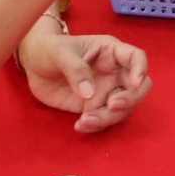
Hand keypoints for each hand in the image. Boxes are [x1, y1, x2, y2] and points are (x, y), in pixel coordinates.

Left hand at [19, 28, 151, 132]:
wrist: (33, 65)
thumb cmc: (49, 49)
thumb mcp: (59, 53)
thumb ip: (75, 69)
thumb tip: (89, 94)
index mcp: (110, 51)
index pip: (136, 57)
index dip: (141, 69)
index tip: (135, 83)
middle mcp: (113, 72)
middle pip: (138, 87)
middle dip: (131, 99)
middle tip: (112, 105)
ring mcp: (105, 91)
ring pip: (122, 108)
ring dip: (109, 117)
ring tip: (84, 121)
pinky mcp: (93, 106)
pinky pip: (103, 119)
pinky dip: (95, 126)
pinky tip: (79, 125)